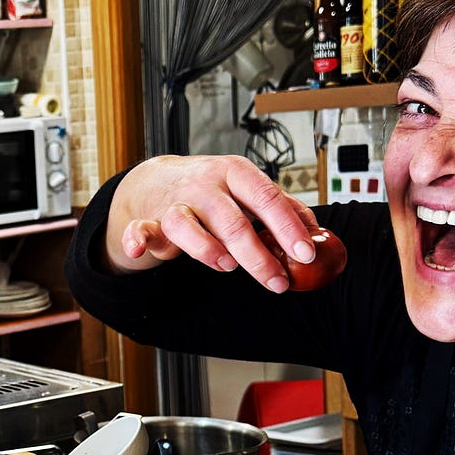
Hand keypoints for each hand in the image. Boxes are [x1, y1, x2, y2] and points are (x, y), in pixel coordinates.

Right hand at [107, 153, 319, 290]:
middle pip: (233, 221)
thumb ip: (281, 207)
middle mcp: (206, 185)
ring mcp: (177, 202)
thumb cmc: (212, 188)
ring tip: (226, 266)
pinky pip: (141, 228)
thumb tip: (316, 231)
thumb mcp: (248, 188)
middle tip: (277, 282)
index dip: (288, 228)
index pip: (267, 199)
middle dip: (258, 256)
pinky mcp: (151, 220)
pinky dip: (138, 238)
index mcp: (236, 173)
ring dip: (206, 248)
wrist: (157, 179)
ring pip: (187, 224)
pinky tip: (140, 248)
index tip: (305, 253)